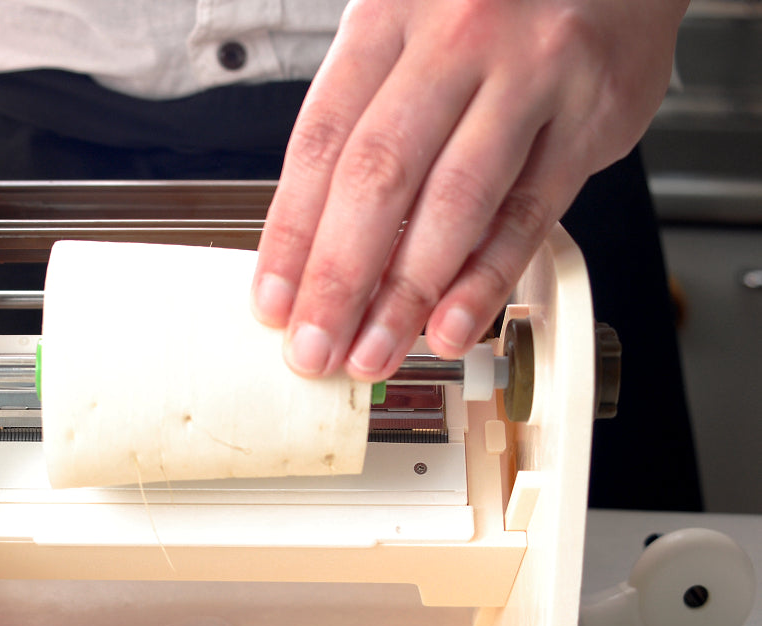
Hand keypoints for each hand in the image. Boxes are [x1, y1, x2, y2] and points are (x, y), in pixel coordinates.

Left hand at [252, 0, 685, 378]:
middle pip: (379, 176)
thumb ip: (367, 119)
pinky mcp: (591, 112)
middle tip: (315, 347)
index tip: (274, 302)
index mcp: (388, 17)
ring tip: (374, 350)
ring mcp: (529, 72)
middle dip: (339, 279)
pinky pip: (530, 211)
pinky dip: (486, 278)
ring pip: (455, 201)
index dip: (291, 234)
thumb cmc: (494, 0)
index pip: (321, 142)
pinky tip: (451, 324)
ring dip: (406, 294)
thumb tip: (317, 242)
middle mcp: (454, 38)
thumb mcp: (409, 27)